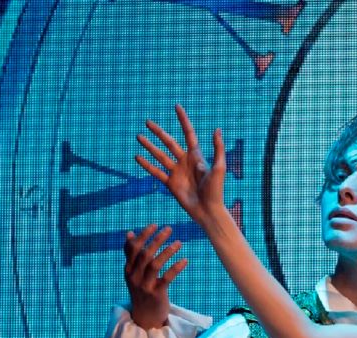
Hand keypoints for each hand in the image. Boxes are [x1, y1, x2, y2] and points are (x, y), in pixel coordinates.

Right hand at [123, 224, 186, 328]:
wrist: (145, 316)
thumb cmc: (142, 290)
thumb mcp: (134, 273)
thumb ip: (132, 254)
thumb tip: (129, 233)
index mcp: (128, 269)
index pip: (132, 249)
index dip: (143, 236)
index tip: (154, 225)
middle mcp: (134, 277)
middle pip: (144, 254)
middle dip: (157, 240)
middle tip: (169, 229)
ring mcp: (144, 286)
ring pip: (154, 265)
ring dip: (167, 251)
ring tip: (179, 243)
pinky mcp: (156, 294)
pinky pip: (167, 278)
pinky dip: (176, 268)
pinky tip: (185, 260)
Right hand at [135, 105, 226, 226]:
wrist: (208, 210)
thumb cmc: (216, 190)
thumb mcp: (219, 167)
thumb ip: (218, 149)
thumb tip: (217, 129)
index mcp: (197, 156)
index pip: (188, 133)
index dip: (183, 120)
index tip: (177, 107)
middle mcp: (185, 161)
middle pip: (169, 142)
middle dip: (159, 132)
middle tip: (147, 122)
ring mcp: (176, 172)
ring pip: (160, 155)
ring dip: (149, 146)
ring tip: (139, 137)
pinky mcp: (170, 183)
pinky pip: (156, 172)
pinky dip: (146, 165)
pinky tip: (137, 157)